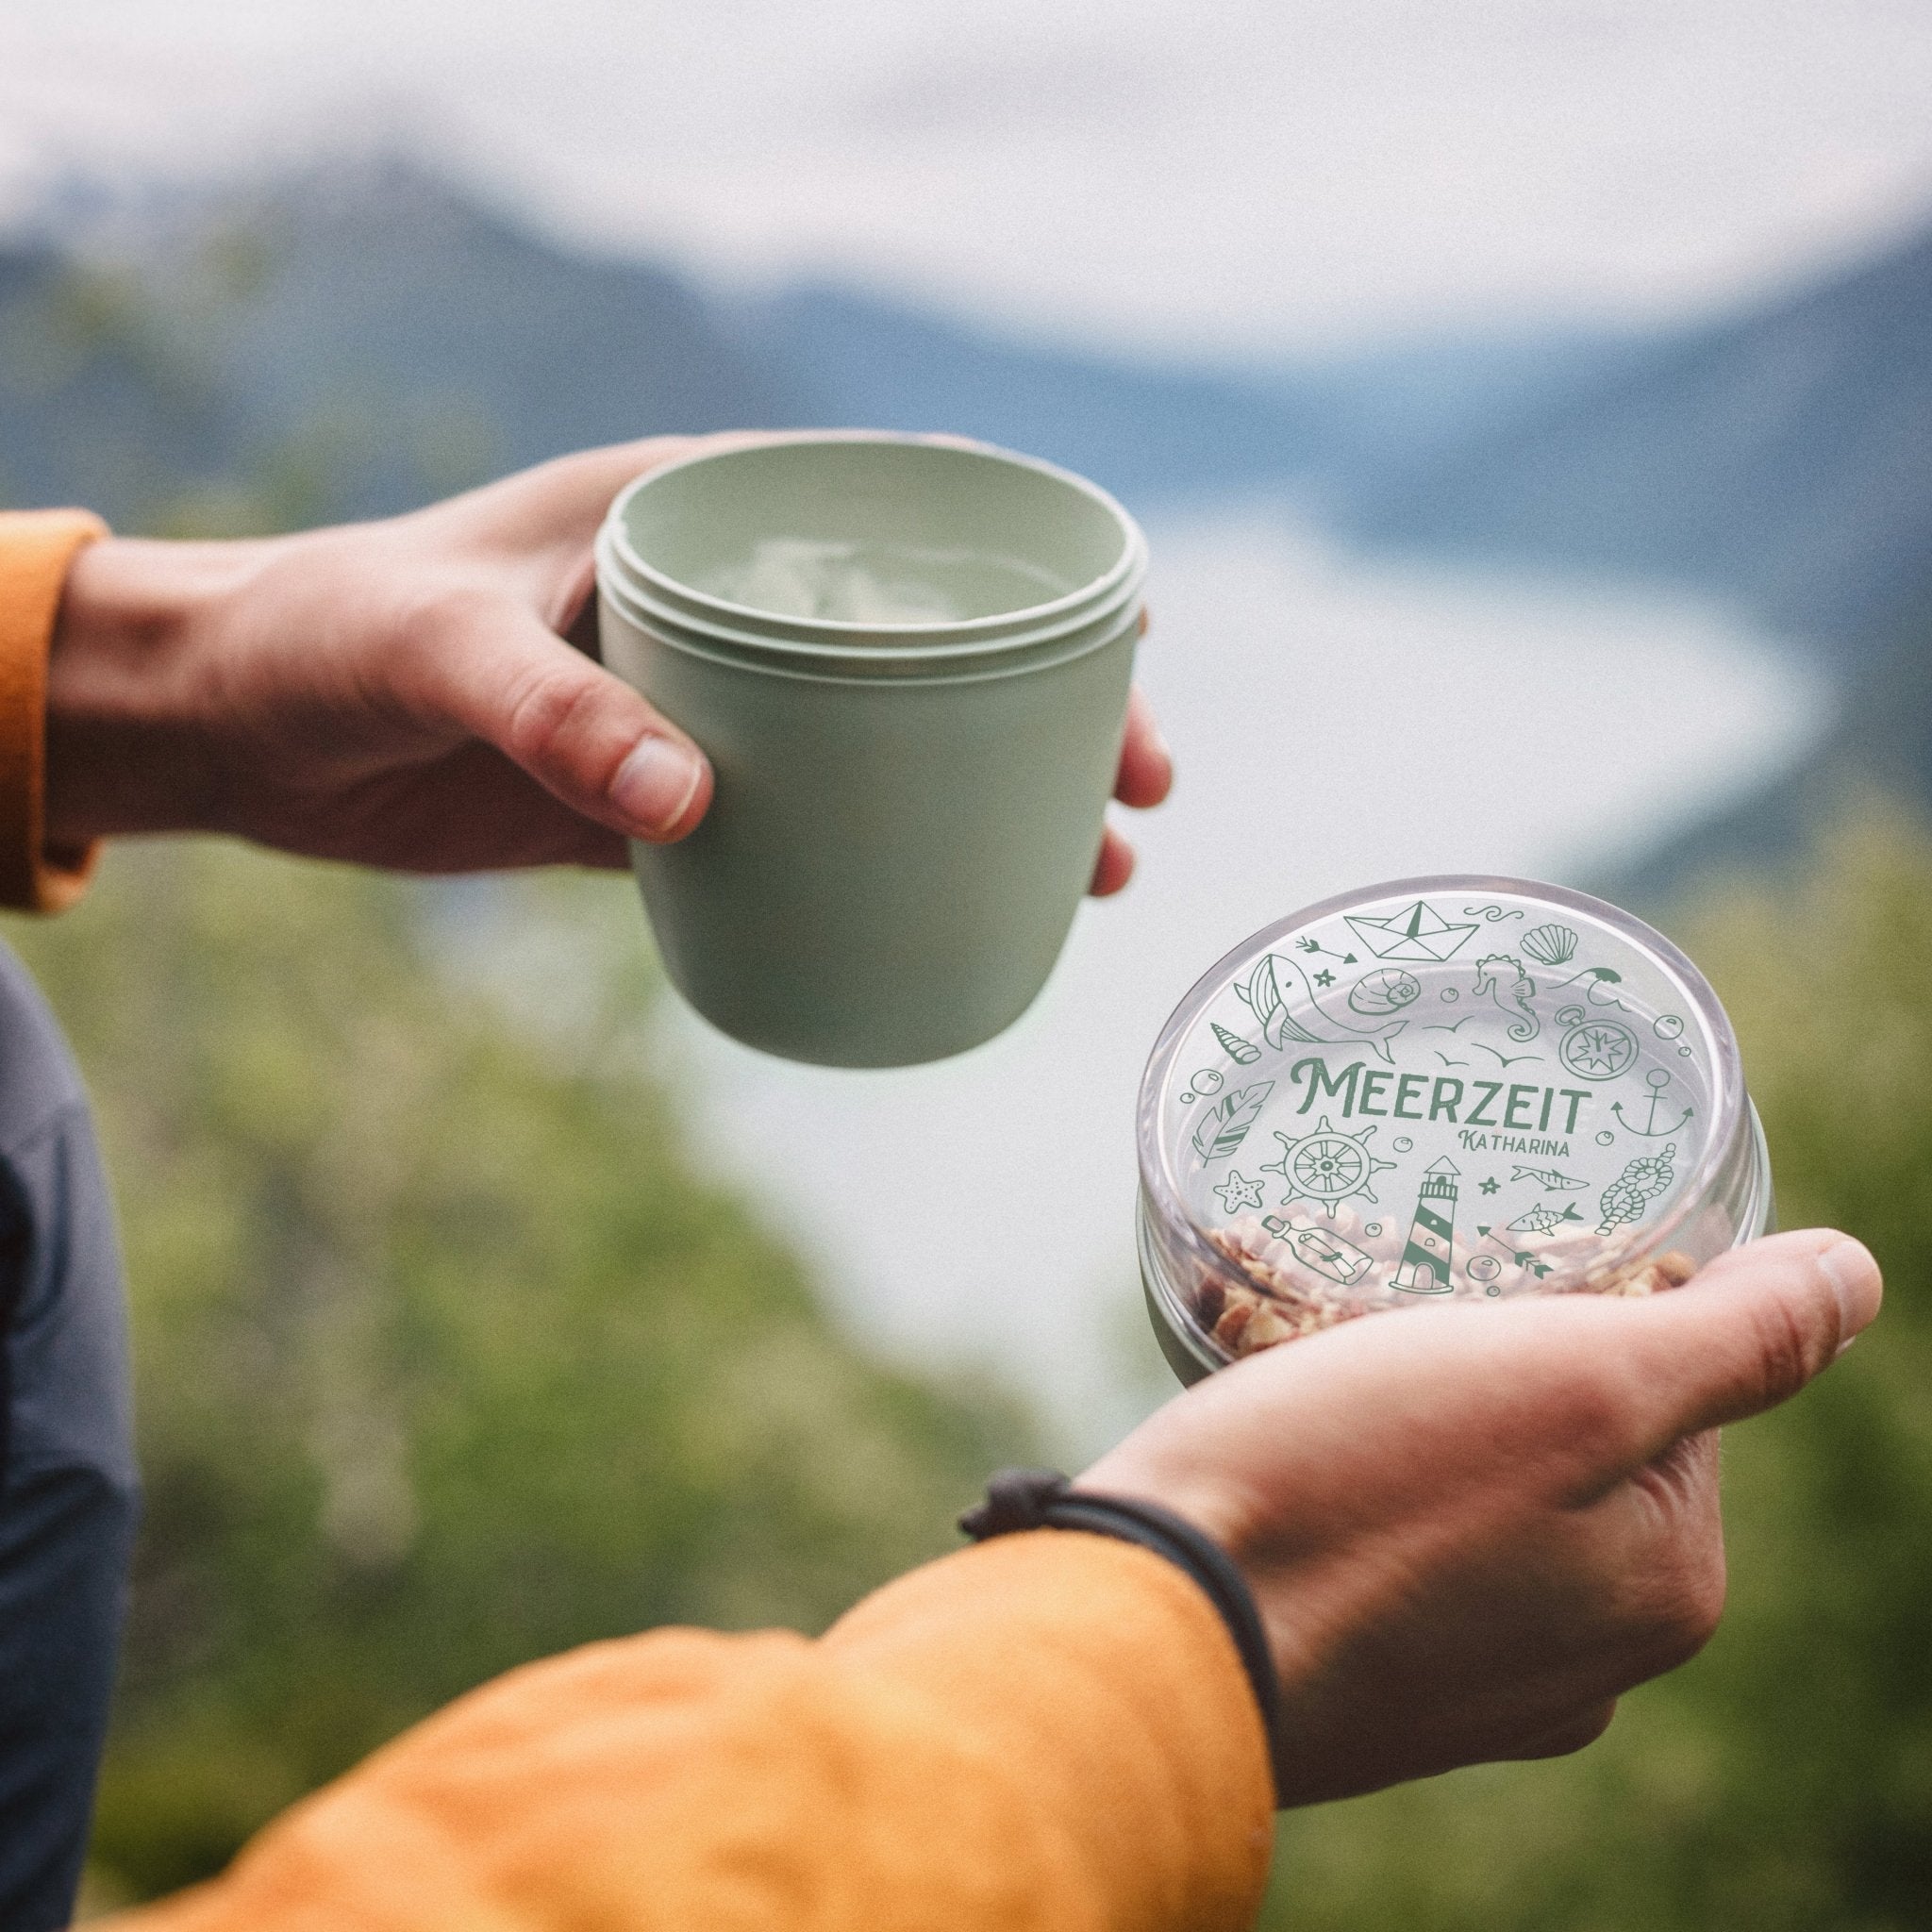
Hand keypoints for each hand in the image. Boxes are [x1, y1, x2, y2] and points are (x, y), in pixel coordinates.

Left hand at [46, 437, 1172, 879]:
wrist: (245, 728)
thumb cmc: (330, 637)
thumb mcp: (437, 649)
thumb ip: (555, 713)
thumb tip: (697, 806)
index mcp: (693, 513)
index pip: (898, 512)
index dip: (1028, 563)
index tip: (1126, 629)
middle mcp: (721, 603)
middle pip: (928, 644)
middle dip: (1050, 707)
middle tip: (1141, 786)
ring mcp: (705, 705)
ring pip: (888, 745)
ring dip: (993, 798)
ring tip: (1097, 866)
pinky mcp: (666, 797)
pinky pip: (808, 824)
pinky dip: (887, 860)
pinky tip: (957, 908)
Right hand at [1080, 1229, 1881, 1805]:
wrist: (1152, 1628)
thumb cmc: (1351, 1491)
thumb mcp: (1568, 1383)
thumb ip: (1730, 1337)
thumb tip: (1857, 1277)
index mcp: (1661, 1587)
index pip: (1676, 1389)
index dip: (1590, 1300)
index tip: (1492, 1265)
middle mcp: (1585, 1662)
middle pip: (1573, 1440)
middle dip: (1497, 1352)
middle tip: (1400, 1297)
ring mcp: (1471, 1686)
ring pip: (1477, 1490)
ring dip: (1421, 1411)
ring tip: (1334, 1355)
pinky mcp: (1368, 1681)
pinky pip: (1398, 1544)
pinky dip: (1362, 1481)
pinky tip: (1298, 1442)